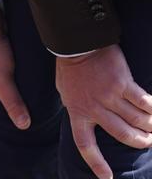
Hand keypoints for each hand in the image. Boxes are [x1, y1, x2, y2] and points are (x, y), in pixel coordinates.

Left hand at [56, 44, 151, 178]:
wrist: (76, 44)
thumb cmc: (71, 68)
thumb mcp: (66, 92)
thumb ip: (78, 107)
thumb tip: (87, 119)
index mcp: (76, 111)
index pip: (84, 144)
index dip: (96, 162)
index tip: (108, 178)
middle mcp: (93, 107)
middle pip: (122, 134)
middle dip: (139, 142)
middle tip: (148, 141)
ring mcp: (108, 96)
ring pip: (136, 120)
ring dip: (149, 126)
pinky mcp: (122, 84)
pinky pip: (144, 102)